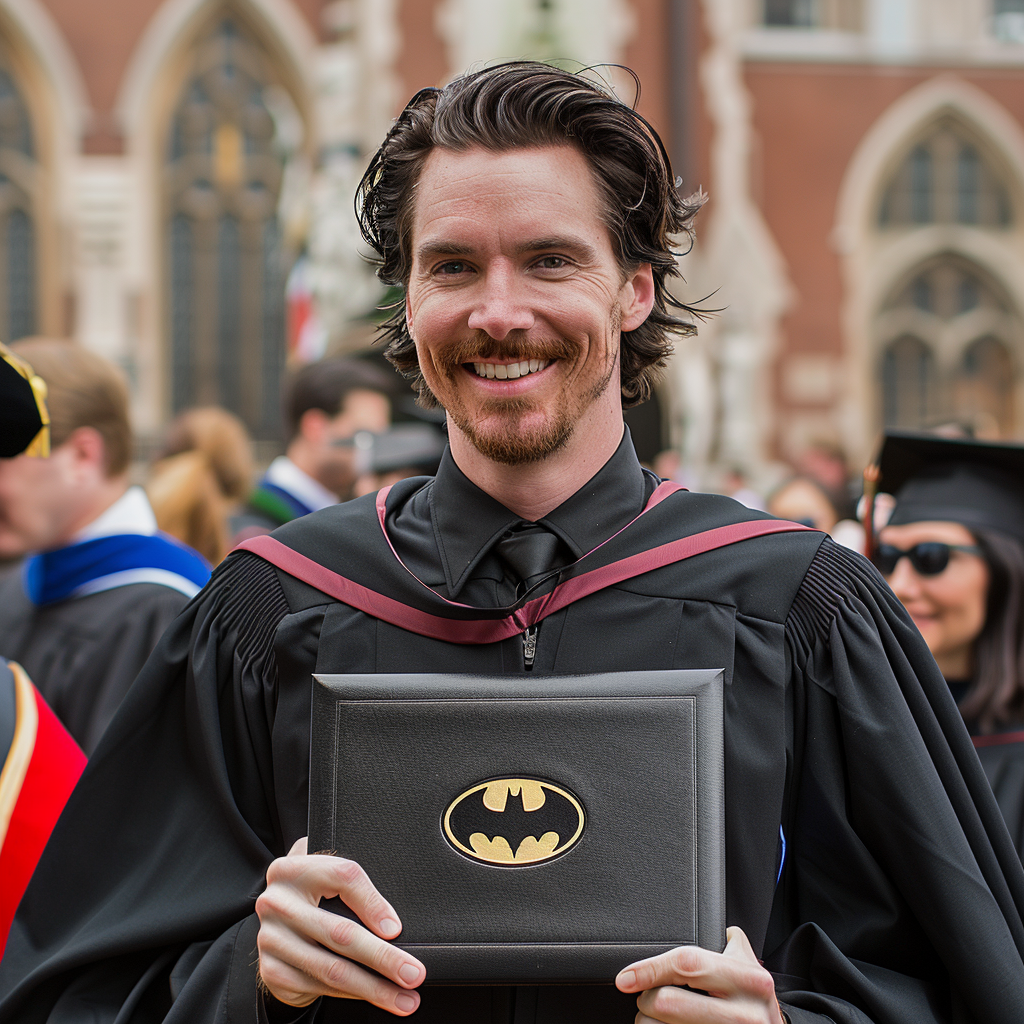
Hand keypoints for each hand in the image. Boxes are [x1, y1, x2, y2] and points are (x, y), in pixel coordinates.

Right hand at [255, 837, 424, 1015]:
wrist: (277, 925)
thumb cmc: (313, 897)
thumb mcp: (327, 881)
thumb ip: (352, 888)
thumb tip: (393, 924)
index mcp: (294, 869)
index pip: (342, 877)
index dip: (372, 903)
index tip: (397, 929)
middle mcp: (277, 902)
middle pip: (340, 931)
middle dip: (383, 958)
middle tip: (414, 974)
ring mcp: (271, 939)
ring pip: (332, 968)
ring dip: (374, 988)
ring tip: (405, 999)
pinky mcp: (272, 970)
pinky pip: (320, 987)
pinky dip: (353, 995)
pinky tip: (375, 997)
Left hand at [615, 926, 783, 1023]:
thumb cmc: (754, 999)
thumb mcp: (749, 965)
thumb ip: (725, 942)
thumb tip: (690, 925)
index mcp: (748, 980)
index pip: (687, 965)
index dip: (650, 969)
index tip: (625, 978)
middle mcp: (743, 1014)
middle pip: (666, 1003)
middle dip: (647, 999)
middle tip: (650, 997)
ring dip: (648, 1023)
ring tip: (660, 1017)